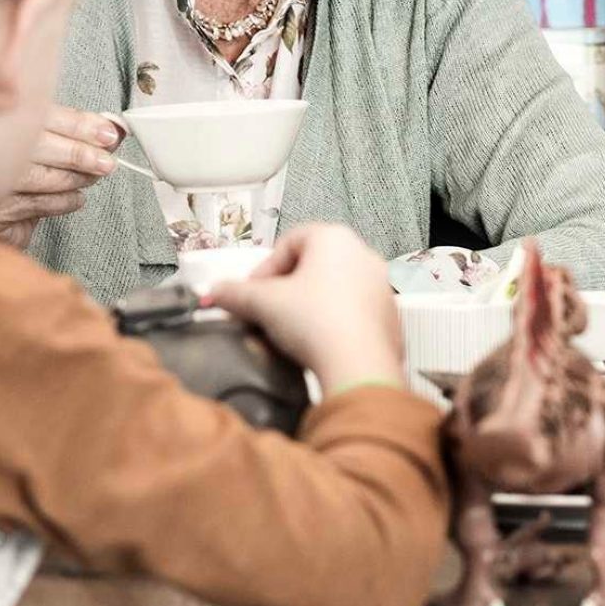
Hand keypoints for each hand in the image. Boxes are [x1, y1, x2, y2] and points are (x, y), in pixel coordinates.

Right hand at [0, 107, 121, 244]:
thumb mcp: (26, 136)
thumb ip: (63, 130)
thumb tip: (111, 131)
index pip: (40, 115)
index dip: (77, 124)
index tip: (107, 131)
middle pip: (39, 145)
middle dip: (80, 153)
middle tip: (106, 161)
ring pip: (39, 177)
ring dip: (74, 178)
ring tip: (94, 176)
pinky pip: (34, 205)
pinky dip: (61, 201)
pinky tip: (76, 198)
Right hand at [212, 224, 404, 392]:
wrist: (359, 367)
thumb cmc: (316, 323)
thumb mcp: (263, 304)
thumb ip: (234, 293)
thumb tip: (215, 292)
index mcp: (335, 238)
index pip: (289, 241)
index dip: (264, 267)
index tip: (251, 292)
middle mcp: (364, 255)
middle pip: (314, 264)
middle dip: (287, 286)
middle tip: (268, 310)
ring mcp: (381, 286)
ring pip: (335, 288)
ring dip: (310, 304)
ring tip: (292, 330)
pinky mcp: (389, 316)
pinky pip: (354, 312)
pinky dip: (334, 321)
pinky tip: (320, 343)